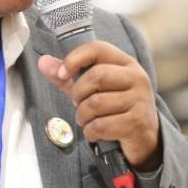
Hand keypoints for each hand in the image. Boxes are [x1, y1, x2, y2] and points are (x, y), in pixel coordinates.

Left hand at [37, 41, 161, 170]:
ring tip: (86, 120)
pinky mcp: (136, 123)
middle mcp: (137, 78)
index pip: (97, 49)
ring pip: (95, 103)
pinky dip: (90, 132)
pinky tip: (94, 133)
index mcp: (126, 63)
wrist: (145, 138)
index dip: (75, 59)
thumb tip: (42, 62)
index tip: (62, 74)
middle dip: (78, 94)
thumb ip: (69, 77)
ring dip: (82, 116)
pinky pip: (101, 125)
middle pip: (95, 76)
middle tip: (78, 104)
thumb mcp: (94, 89)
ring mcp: (139, 100)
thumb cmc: (116, 109)